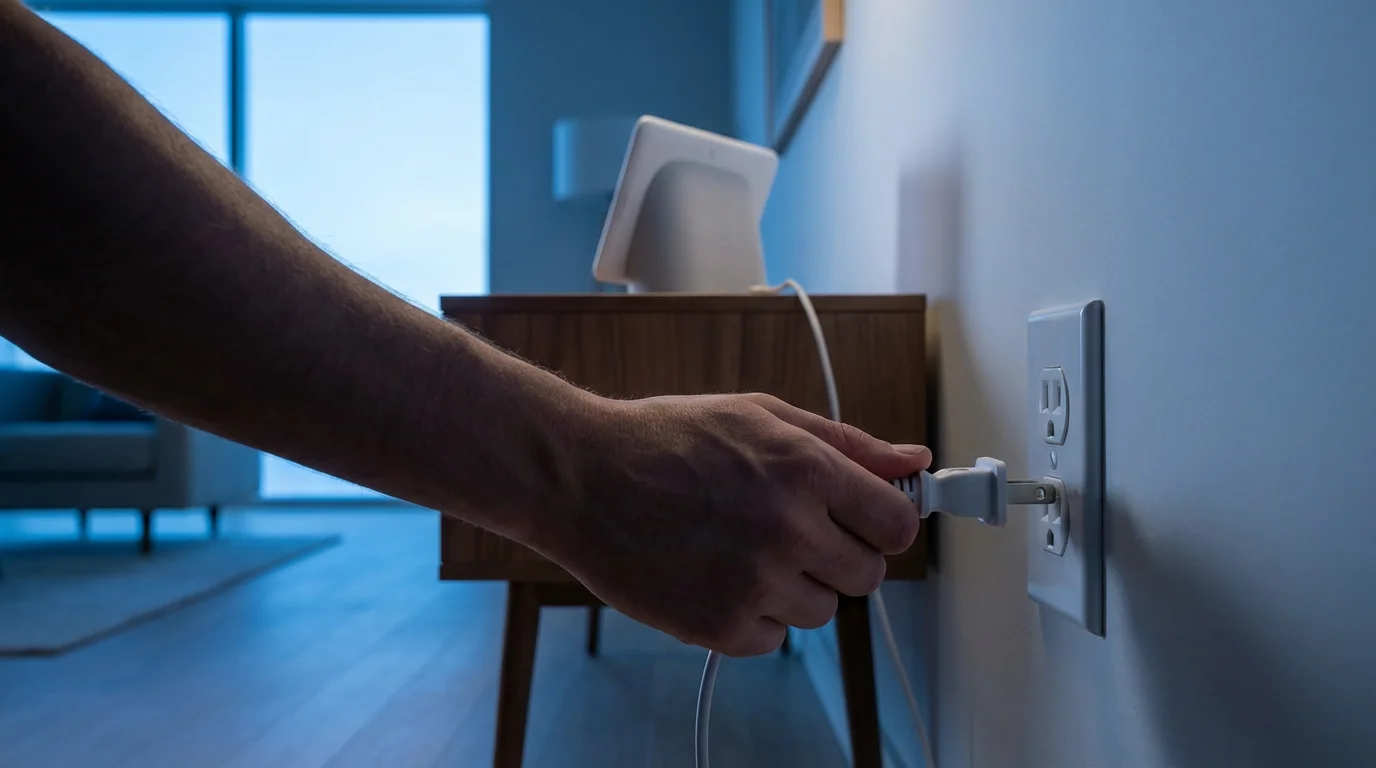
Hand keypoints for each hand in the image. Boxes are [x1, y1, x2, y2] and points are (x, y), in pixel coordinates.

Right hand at [536, 393, 930, 656]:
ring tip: (744, 551)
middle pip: (866, 575)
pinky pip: (773, 639)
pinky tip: (719, 577)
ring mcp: (755, 583)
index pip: (896, 525)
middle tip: (794, 535)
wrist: (582, 479)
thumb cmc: (666, 440)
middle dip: (839, 557)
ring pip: (821, 612)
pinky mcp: (720, 626)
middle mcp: (789, 529)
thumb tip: (912, 459)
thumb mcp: (760, 416)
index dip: (883, 525)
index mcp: (806, 470)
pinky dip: (754, 617)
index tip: (864, 524)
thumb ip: (845, 443)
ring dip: (795, 589)